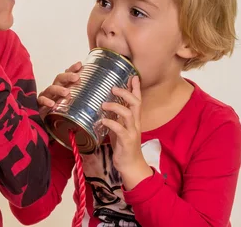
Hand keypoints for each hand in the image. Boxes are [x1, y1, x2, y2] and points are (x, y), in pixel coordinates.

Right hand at [37, 62, 81, 119]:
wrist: (48, 124)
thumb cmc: (61, 113)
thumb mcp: (73, 105)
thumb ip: (81, 98)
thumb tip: (98, 96)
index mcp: (62, 88)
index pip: (67, 75)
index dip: (73, 69)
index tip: (80, 65)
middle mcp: (54, 90)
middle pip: (59, 79)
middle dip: (67, 76)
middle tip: (76, 78)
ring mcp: (47, 96)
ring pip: (51, 88)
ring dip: (58, 89)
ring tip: (66, 92)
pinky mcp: (39, 104)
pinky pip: (41, 100)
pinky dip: (46, 101)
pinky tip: (52, 104)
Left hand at [101, 76, 152, 190]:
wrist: (130, 166)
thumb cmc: (124, 146)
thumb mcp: (121, 128)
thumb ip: (117, 117)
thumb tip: (107, 105)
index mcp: (134, 119)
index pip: (137, 100)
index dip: (135, 88)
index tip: (132, 75)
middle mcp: (136, 123)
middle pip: (136, 103)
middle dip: (126, 93)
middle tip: (113, 87)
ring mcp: (132, 132)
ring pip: (129, 114)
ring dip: (116, 107)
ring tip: (104, 104)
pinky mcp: (127, 141)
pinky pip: (120, 130)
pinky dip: (111, 123)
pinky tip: (103, 121)